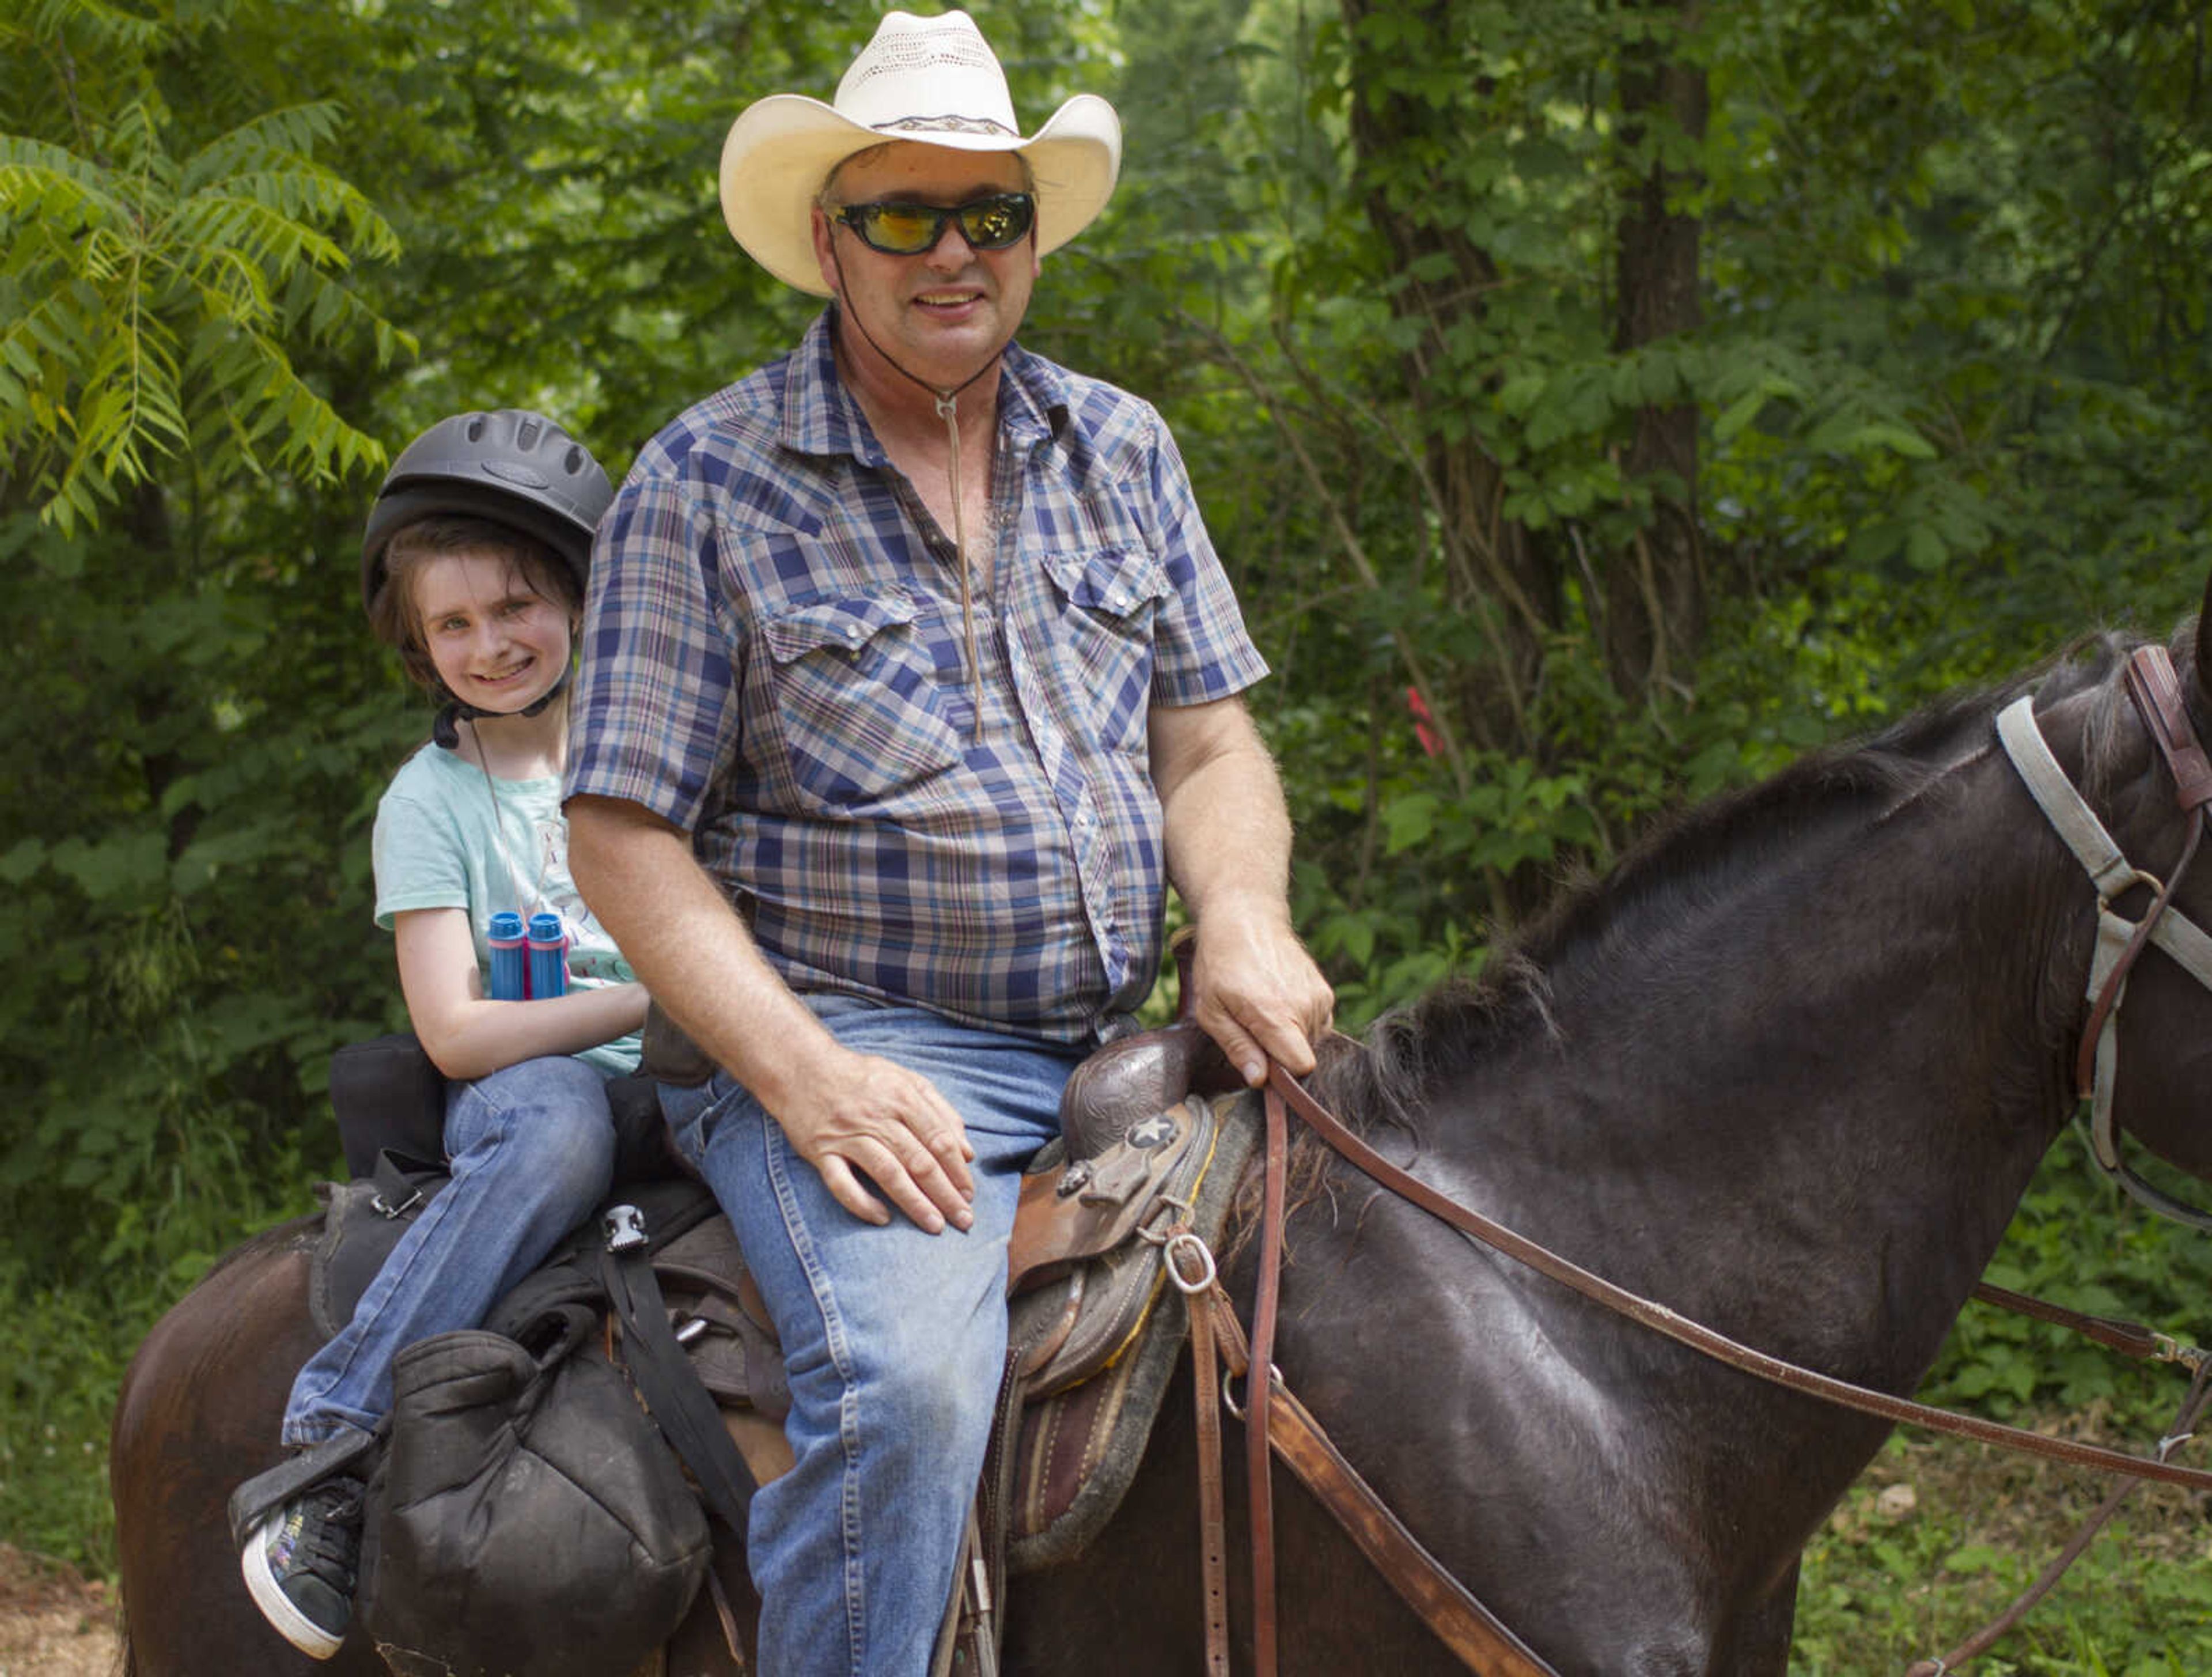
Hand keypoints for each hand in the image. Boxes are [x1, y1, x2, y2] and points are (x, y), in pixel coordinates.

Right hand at [771, 1044, 977, 1231]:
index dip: (957, 1170)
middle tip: (963, 1220)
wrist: (802, 1067)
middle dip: (945, 1194)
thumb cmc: (861, 1077)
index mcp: (902, 1097)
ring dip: (914, 1203)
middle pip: (919, 1160)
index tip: (969, 1194)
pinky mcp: (821, 1151)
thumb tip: (968, 1152)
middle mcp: (877, 1116)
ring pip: (887, 1173)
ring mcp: (848, 1135)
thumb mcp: (906, 1080)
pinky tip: (882, 1218)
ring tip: (935, 1225)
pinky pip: (841, 1183)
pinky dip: (862, 1203)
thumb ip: (940, 1112)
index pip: (939, 1139)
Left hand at [1188, 908, 1334, 1085]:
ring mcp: (1319, 997)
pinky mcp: (1325, 991)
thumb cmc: (1220, 963)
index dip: (1280, 1074)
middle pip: (1303, 1056)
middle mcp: (1305, 1006)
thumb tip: (1258, 1080)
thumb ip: (1237, 1047)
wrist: (1245, 919)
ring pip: (1312, 1041)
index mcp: (1276, 1014)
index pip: (1301, 1067)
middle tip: (1251, 1025)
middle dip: (1279, 1052)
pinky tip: (1279, 1000)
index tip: (1261, 1062)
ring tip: (1264, 1008)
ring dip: (1289, 1036)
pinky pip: (1318, 1024)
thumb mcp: (1211, 1010)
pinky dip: (1300, 1021)